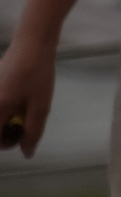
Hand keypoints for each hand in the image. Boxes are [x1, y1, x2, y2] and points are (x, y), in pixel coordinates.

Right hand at [0, 27, 57, 156]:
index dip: (7, 143)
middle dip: (7, 130)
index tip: (23, 134)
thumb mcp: (40, 106)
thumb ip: (33, 132)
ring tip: (25, 105)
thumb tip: (26, 153)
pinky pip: (0, 106)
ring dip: (8, 118)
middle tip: (26, 119)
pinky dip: (8, 107)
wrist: (32, 43)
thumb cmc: (37, 74)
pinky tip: (21, 95)